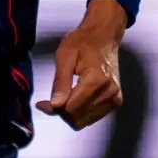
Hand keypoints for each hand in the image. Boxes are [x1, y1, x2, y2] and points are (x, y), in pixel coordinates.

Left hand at [36, 0, 125, 130]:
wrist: (103, 37)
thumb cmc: (82, 42)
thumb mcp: (64, 56)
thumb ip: (60, 82)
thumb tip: (55, 105)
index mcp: (97, 80)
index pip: (71, 108)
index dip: (54, 108)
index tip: (41, 103)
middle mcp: (109, 93)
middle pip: (78, 118)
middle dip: (61, 112)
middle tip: (50, 100)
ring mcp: (115, 99)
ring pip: (84, 121)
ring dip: (70, 114)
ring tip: (62, 97)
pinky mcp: (115, 101)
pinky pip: (92, 117)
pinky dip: (80, 112)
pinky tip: (73, 99)